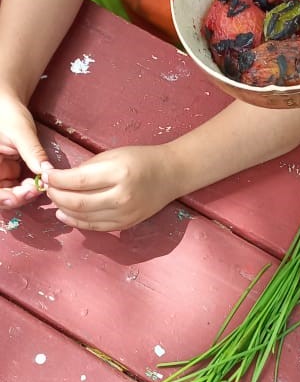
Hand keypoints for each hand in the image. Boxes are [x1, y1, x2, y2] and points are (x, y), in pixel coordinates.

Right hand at [0, 90, 50, 208]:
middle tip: (35, 190)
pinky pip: (16, 187)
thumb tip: (46, 171)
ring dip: (23, 194)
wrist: (7, 104)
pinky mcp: (8, 172)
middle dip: (17, 197)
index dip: (4, 197)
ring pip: (8, 195)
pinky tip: (37, 180)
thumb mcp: (21, 132)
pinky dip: (27, 188)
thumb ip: (33, 152)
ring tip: (38, 184)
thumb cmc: (7, 113)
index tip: (23, 193)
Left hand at [42, 144, 176, 231]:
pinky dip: (76, 221)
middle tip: (47, 188)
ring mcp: (124, 213)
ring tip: (54, 200)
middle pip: (77, 202)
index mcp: (118, 173)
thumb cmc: (141, 159)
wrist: (171, 174)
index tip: (46, 175)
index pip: (78, 180)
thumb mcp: (113, 154)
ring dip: (63, 209)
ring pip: (83, 217)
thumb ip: (88, 168)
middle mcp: (121, 196)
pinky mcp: (125, 224)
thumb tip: (61, 179)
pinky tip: (65, 214)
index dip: (57, 180)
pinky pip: (95, 226)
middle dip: (56, 195)